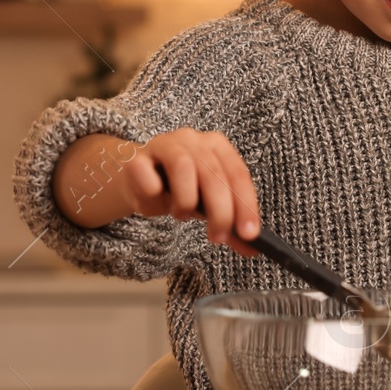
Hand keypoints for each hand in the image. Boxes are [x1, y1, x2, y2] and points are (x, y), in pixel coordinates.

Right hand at [125, 129, 260, 256]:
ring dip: (185, 200)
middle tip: (217, 237)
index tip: (250, 234)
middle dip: (220, 212)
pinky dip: (153, 192)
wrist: (138, 182)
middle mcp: (193, 140)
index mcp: (217, 146)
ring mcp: (164, 145)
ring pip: (183, 167)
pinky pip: (146, 172)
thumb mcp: (207, 206)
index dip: (246, 205)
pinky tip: (155, 197)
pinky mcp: (137, 157)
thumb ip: (229, 224)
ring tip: (181, 214)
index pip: (238, 174)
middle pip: (213, 174)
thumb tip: (253, 249)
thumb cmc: (178, 190)